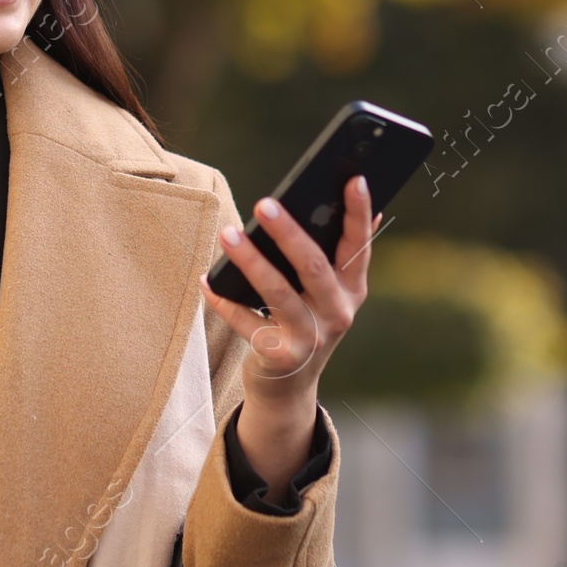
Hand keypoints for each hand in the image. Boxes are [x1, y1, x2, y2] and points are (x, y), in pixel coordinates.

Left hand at [200, 177, 378, 502]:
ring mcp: (310, 338)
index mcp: (353, 290)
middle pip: (314, 266)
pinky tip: (206, 282)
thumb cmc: (304, 322)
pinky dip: (225, 302)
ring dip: (250, 261)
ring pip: (278, 293)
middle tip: (262, 203)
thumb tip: (359, 207)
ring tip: (226, 233)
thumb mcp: (327, 294)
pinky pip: (247, 323)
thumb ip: (336, 256)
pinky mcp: (280, 356)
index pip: (359, 245)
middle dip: (288, 233)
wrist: (288, 388)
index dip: (358, 213)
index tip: (355, 178)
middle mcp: (338, 313)